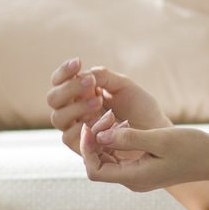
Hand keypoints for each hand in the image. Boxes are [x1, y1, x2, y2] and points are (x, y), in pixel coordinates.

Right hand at [47, 58, 171, 155]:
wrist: (155, 130)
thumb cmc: (140, 107)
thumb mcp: (124, 85)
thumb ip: (104, 77)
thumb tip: (84, 73)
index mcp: (80, 93)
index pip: (60, 81)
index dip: (64, 72)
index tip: (78, 62)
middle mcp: (74, 110)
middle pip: (53, 98)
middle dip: (69, 88)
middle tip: (91, 82)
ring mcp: (77, 129)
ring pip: (58, 118)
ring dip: (75, 107)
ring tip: (97, 102)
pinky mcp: (83, 147)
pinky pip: (68, 138)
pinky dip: (79, 128)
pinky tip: (96, 121)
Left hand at [81, 110, 208, 192]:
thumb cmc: (192, 148)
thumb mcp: (160, 139)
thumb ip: (129, 138)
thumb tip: (100, 136)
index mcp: (135, 177)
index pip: (94, 170)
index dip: (86, 149)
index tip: (92, 126)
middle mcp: (133, 180)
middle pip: (97, 164)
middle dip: (94, 140)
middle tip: (105, 116)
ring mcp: (137, 175)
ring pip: (106, 159)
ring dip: (103, 139)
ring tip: (113, 117)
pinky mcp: (143, 167)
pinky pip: (118, 156)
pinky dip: (115, 140)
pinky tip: (123, 124)